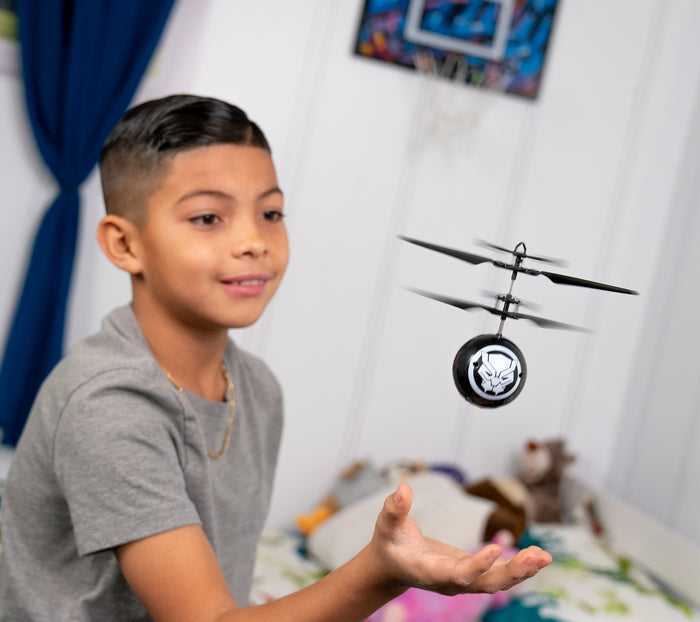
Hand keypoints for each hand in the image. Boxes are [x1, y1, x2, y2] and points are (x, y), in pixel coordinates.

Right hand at [370, 482, 551, 594]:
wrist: (391, 565)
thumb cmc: (389, 542)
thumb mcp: (386, 523)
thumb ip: (395, 507)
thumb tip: (403, 487)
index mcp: (429, 571)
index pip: (457, 574)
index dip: (477, 565)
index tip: (496, 549)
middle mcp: (449, 581)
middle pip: (485, 584)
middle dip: (512, 573)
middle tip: (536, 557)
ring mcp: (462, 580)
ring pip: (496, 582)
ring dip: (521, 571)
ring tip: (544, 556)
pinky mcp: (471, 572)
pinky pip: (497, 574)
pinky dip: (518, 566)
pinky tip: (537, 557)